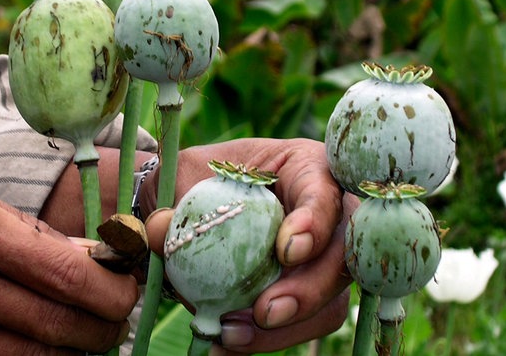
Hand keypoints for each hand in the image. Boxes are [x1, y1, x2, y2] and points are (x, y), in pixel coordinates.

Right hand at [0, 166, 136, 354]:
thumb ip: (22, 228)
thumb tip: (85, 254)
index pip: (66, 270)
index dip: (111, 286)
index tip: (128, 284)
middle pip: (61, 321)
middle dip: (105, 325)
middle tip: (119, 316)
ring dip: (76, 349)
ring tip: (90, 333)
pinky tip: (46, 347)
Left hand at [142, 138, 359, 353]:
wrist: (189, 208)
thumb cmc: (195, 179)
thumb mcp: (181, 176)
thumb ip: (176, 200)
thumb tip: (163, 228)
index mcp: (304, 168)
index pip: (325, 192)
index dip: (316, 223)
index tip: (286, 252)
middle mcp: (325, 212)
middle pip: (342, 254)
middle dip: (310, 290)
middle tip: (265, 312)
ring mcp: (321, 256)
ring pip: (330, 299)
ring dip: (288, 325)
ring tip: (232, 334)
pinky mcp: (307, 290)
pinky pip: (305, 322)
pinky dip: (269, 339)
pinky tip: (229, 344)